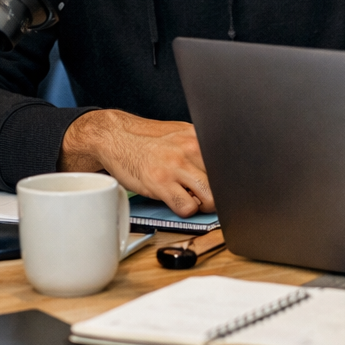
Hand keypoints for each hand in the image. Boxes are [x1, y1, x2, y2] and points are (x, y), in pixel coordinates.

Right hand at [59, 110, 212, 216]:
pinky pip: (187, 207)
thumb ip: (199, 148)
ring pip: (209, 198)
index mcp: (196, 136)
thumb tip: (221, 169)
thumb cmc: (148, 140)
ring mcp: (175, 166)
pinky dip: (185, 210)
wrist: (116, 138)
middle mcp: (189, 149)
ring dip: (203, 205)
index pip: (227, 163)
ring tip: (193, 200)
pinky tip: (177, 201)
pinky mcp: (160, 183)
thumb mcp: (179, 134)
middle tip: (206, 196)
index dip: (228, 180)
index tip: (226, 187)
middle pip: (222, 183)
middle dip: (217, 194)